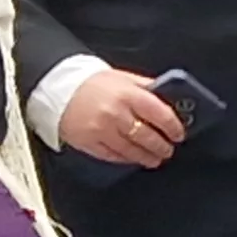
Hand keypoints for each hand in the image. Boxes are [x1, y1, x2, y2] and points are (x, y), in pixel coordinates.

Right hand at [60, 68, 186, 168]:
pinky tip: (133, 158)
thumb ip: (146, 87)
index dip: (173, 127)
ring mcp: (102, 130)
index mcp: (128, 95)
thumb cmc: (92, 83)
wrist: (57, 88)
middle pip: (147, 136)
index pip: (160, 114)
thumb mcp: (124, 77)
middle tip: (168, 149)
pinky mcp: (89, 142)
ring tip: (155, 158)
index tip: (178, 134)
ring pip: (131, 149)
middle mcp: (116, 113)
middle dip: (162, 146)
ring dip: (147, 156)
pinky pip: (112, 155)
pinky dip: (126, 158)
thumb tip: (169, 96)